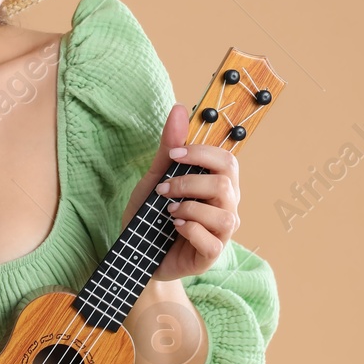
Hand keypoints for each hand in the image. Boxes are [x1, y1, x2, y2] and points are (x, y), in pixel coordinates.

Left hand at [120, 102, 240, 281]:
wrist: (135, 254)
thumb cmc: (150, 216)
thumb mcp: (155, 178)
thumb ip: (169, 148)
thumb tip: (180, 108)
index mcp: (218, 185)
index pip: (227, 160)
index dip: (201, 154)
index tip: (173, 155)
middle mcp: (226, 207)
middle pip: (227, 184)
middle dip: (189, 182)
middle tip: (163, 189)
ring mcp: (221, 233)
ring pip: (224, 215)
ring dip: (190, 208)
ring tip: (168, 211)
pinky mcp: (211, 255)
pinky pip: (212, 241)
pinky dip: (190, 230)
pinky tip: (174, 227)